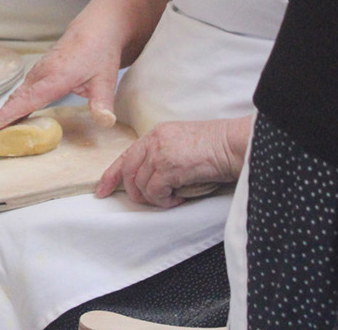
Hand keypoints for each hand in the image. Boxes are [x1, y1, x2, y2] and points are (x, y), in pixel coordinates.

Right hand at [0, 23, 123, 140]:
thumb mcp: (106, 78)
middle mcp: (42, 73)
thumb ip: (102, 102)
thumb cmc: (100, 51)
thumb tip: (105, 121)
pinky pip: (22, 91)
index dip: (9, 114)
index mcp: (55, 76)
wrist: (96, 28)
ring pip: (17, 95)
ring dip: (3, 114)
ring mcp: (39, 71)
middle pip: (15, 99)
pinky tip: (10, 117)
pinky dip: (12, 105)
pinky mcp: (40, 72)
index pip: (27, 99)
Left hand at [94, 116, 252, 207]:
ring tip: (171, 198)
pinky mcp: (168, 166)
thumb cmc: (216, 148)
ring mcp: (159, 153)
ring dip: (154, 198)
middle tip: (149, 201)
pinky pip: (154, 192)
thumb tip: (153, 180)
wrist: (234, 144)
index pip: (125, 156)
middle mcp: (153, 141)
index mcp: (155, 134)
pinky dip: (164, 201)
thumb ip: (163, 156)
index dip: (111, 175)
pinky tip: (178, 198)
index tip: (103, 190)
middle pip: (127, 172)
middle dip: (133, 192)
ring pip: (139, 184)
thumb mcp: (182, 145)